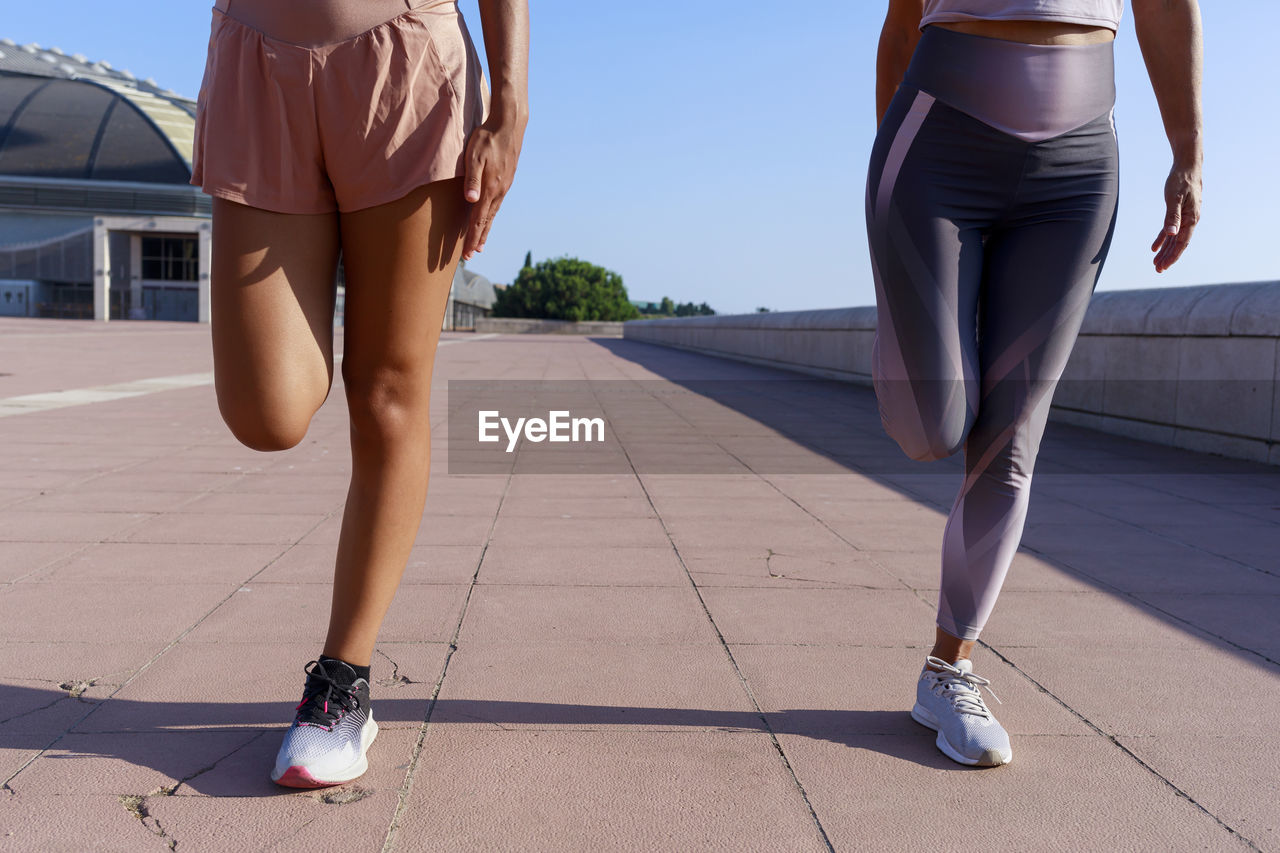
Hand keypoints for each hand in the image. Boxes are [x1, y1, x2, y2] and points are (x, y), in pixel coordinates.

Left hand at [461, 115, 523, 259]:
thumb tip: (471, 201)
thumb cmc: (487, 138)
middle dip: (477, 240)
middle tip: (470, 256)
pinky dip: (490, 217)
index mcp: (490, 189)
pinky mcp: (505, 181)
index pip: (478, 220)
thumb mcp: (474, 156)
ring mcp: (503, 187)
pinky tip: (488, 218)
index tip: (466, 254)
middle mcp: (498, 192)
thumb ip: (472, 179)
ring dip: (485, 230)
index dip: (471, 238)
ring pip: (492, 214)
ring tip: (479, 244)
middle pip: (486, 222)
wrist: (509, 125)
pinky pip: (496, 205)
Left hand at [1151, 160, 1201, 272]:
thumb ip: (1172, 216)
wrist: (1188, 165)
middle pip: (1178, 243)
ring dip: (1165, 250)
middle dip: (1168, 257)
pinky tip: (1154, 248)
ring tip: (1156, 263)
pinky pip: (1171, 229)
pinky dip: (1163, 239)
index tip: (1163, 267)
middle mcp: (1190, 220)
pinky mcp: (1180, 212)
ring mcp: (1186, 216)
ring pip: (1174, 238)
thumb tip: (1171, 234)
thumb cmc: (1181, 180)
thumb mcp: (1174, 198)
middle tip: (1158, 270)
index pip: (1182, 243)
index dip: (1173, 256)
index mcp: (1191, 219)